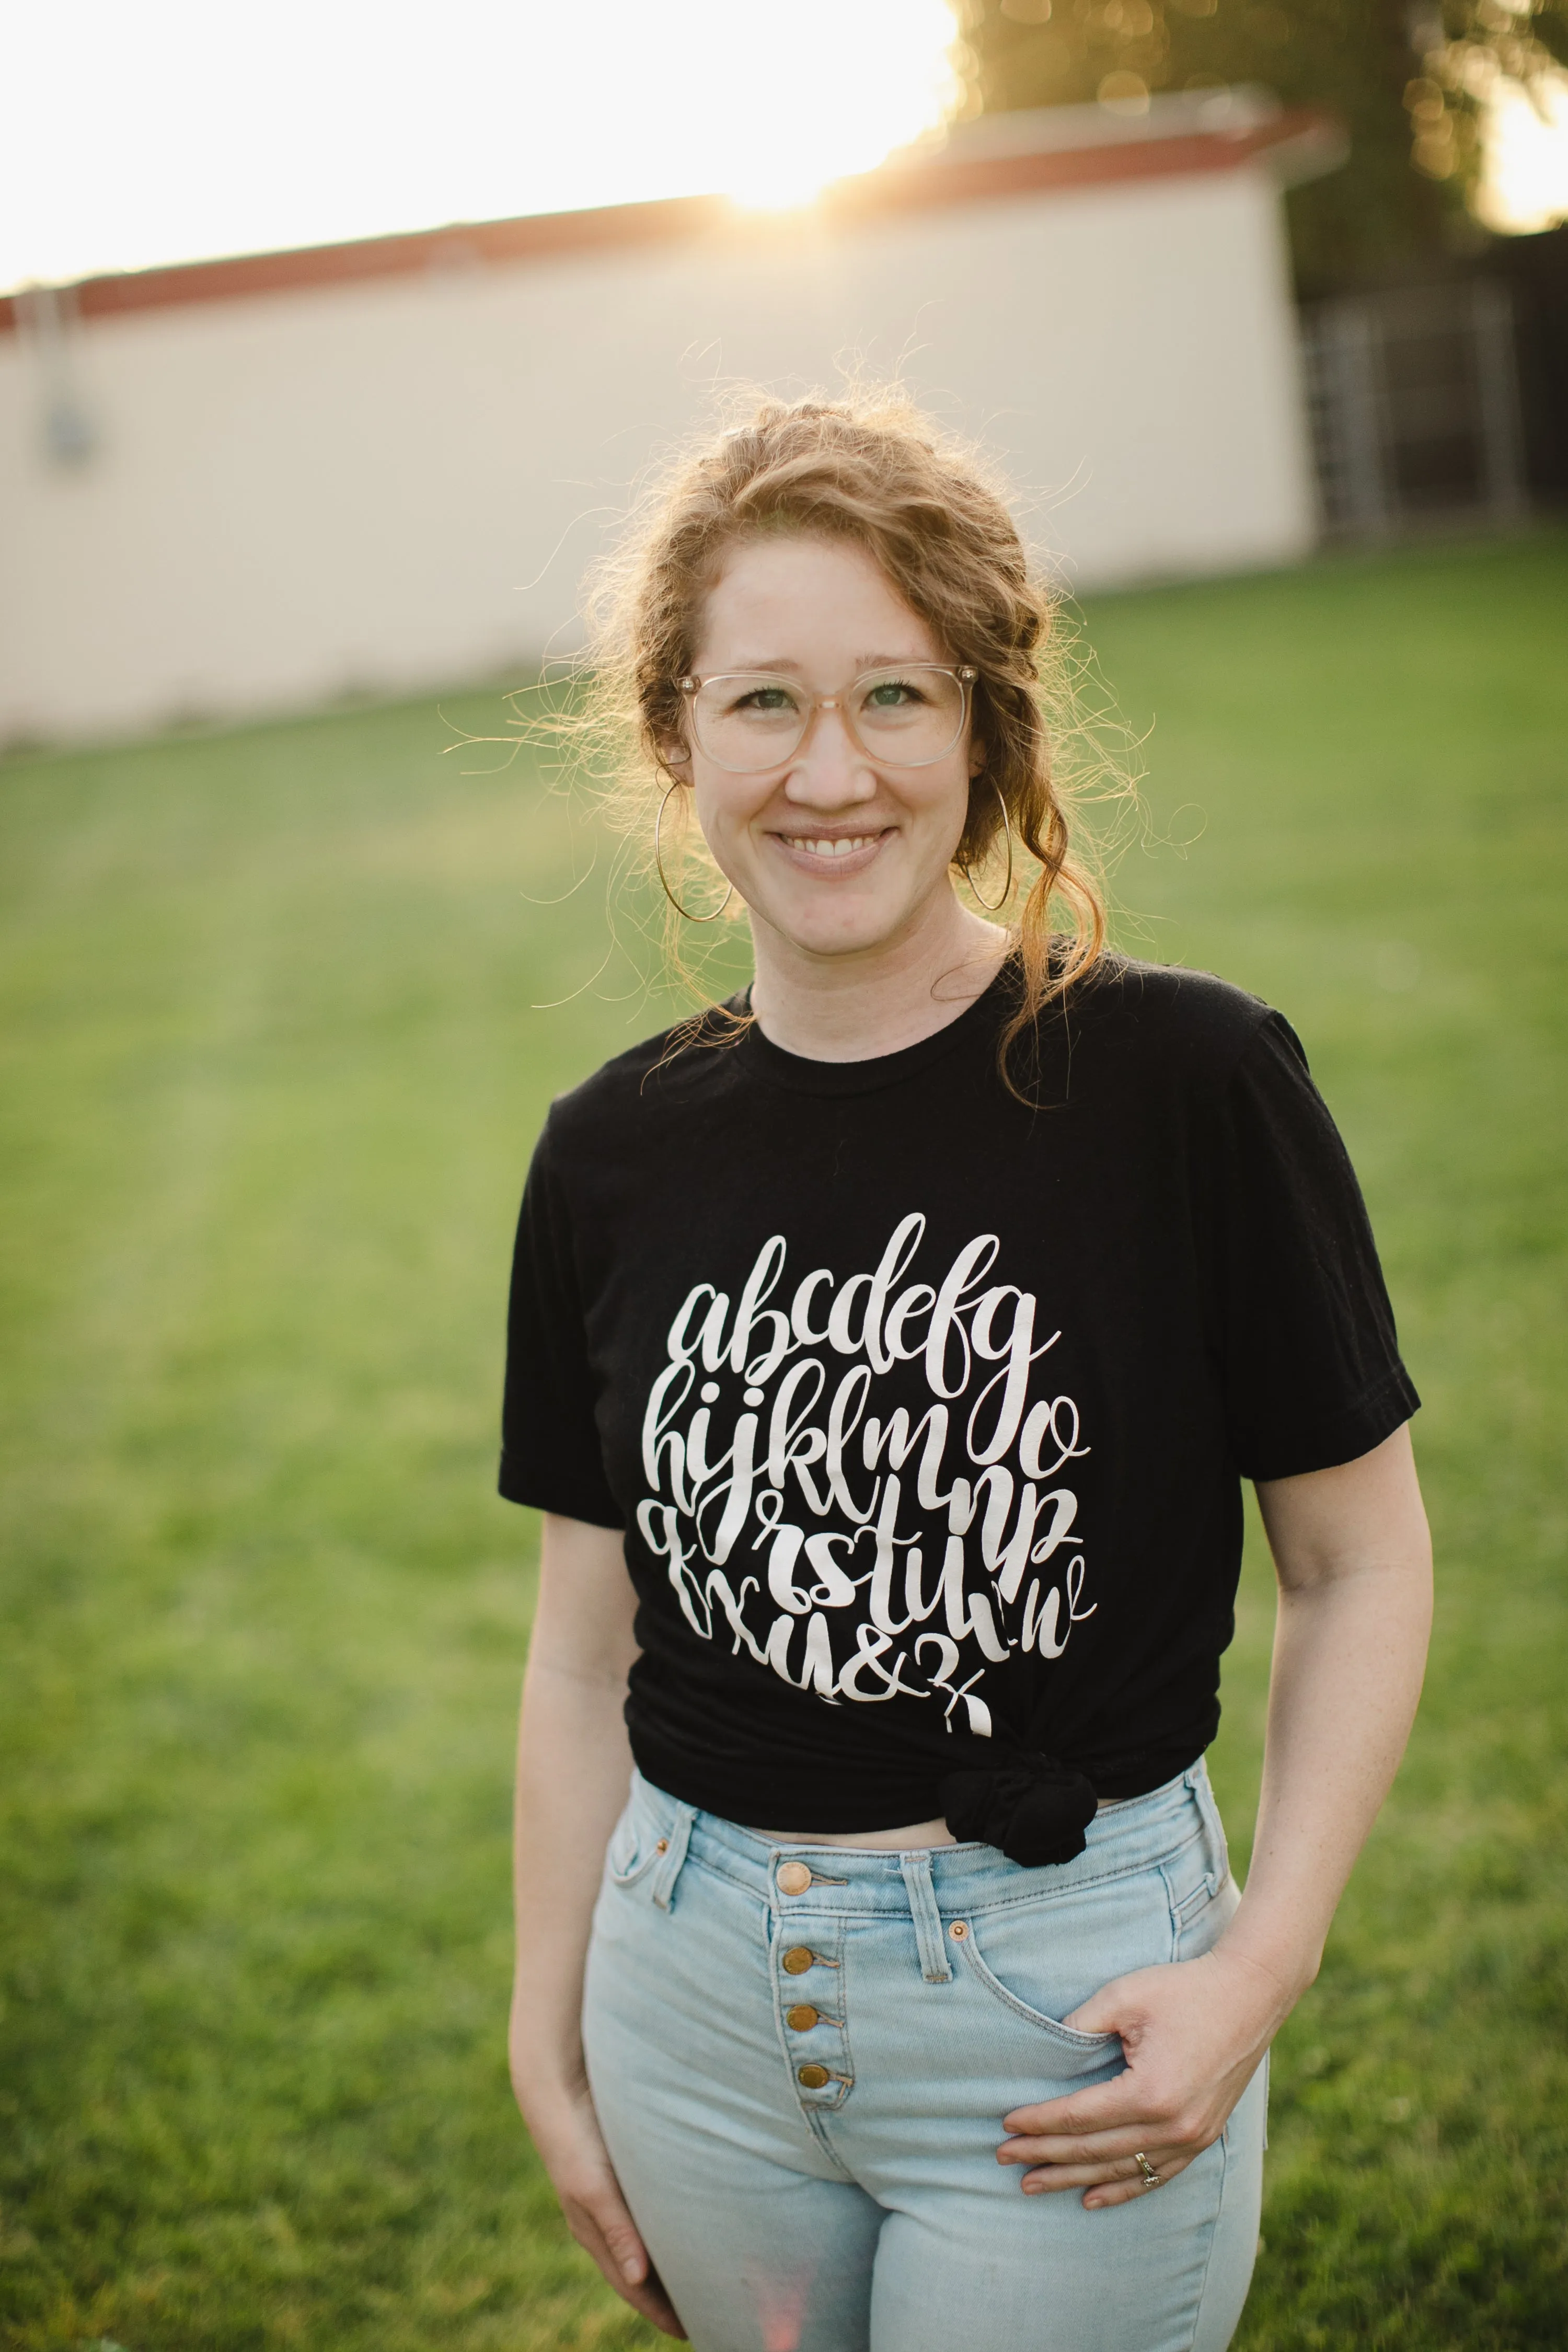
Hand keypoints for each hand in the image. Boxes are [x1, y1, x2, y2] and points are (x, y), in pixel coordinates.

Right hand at [520, 2083, 686, 2336]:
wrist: (559, 2088)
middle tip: (704, 2311)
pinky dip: (664, 2231)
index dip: (658, 2311)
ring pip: (644, 2244)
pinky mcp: (619, 2175)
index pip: (632, 2286)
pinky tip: (683, 2226)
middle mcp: (602, 2222)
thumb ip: (617, 2229)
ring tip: (698, 2278)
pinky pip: (646, 2215)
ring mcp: (610, 2199)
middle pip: (639, 2272)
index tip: (689, 2332)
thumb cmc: (576, 2139)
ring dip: (667, 2264)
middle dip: (666, 2296)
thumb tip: (640, 2278)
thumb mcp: (595, 2187)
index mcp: (594, 2233)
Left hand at [996, 1944, 1286, 2208]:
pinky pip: (1155, 2175)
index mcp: (1150, 2093)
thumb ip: (1081, 2025)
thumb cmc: (1184, 1989)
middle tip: (1004, 2158)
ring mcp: (1192, 2138)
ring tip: (1034, 2184)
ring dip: (1074, 2178)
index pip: (1079, 2118)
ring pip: (1120, 2171)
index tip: (1005, 2125)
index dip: (1038, 2123)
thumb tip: (1046, 2050)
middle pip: (1094, 2151)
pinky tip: (1091, 2197)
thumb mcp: (1125, 1997)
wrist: (1251, 1995)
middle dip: (1045, 2156)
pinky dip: (1121, 2189)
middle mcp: (1173, 2127)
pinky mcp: (1203, 2138)